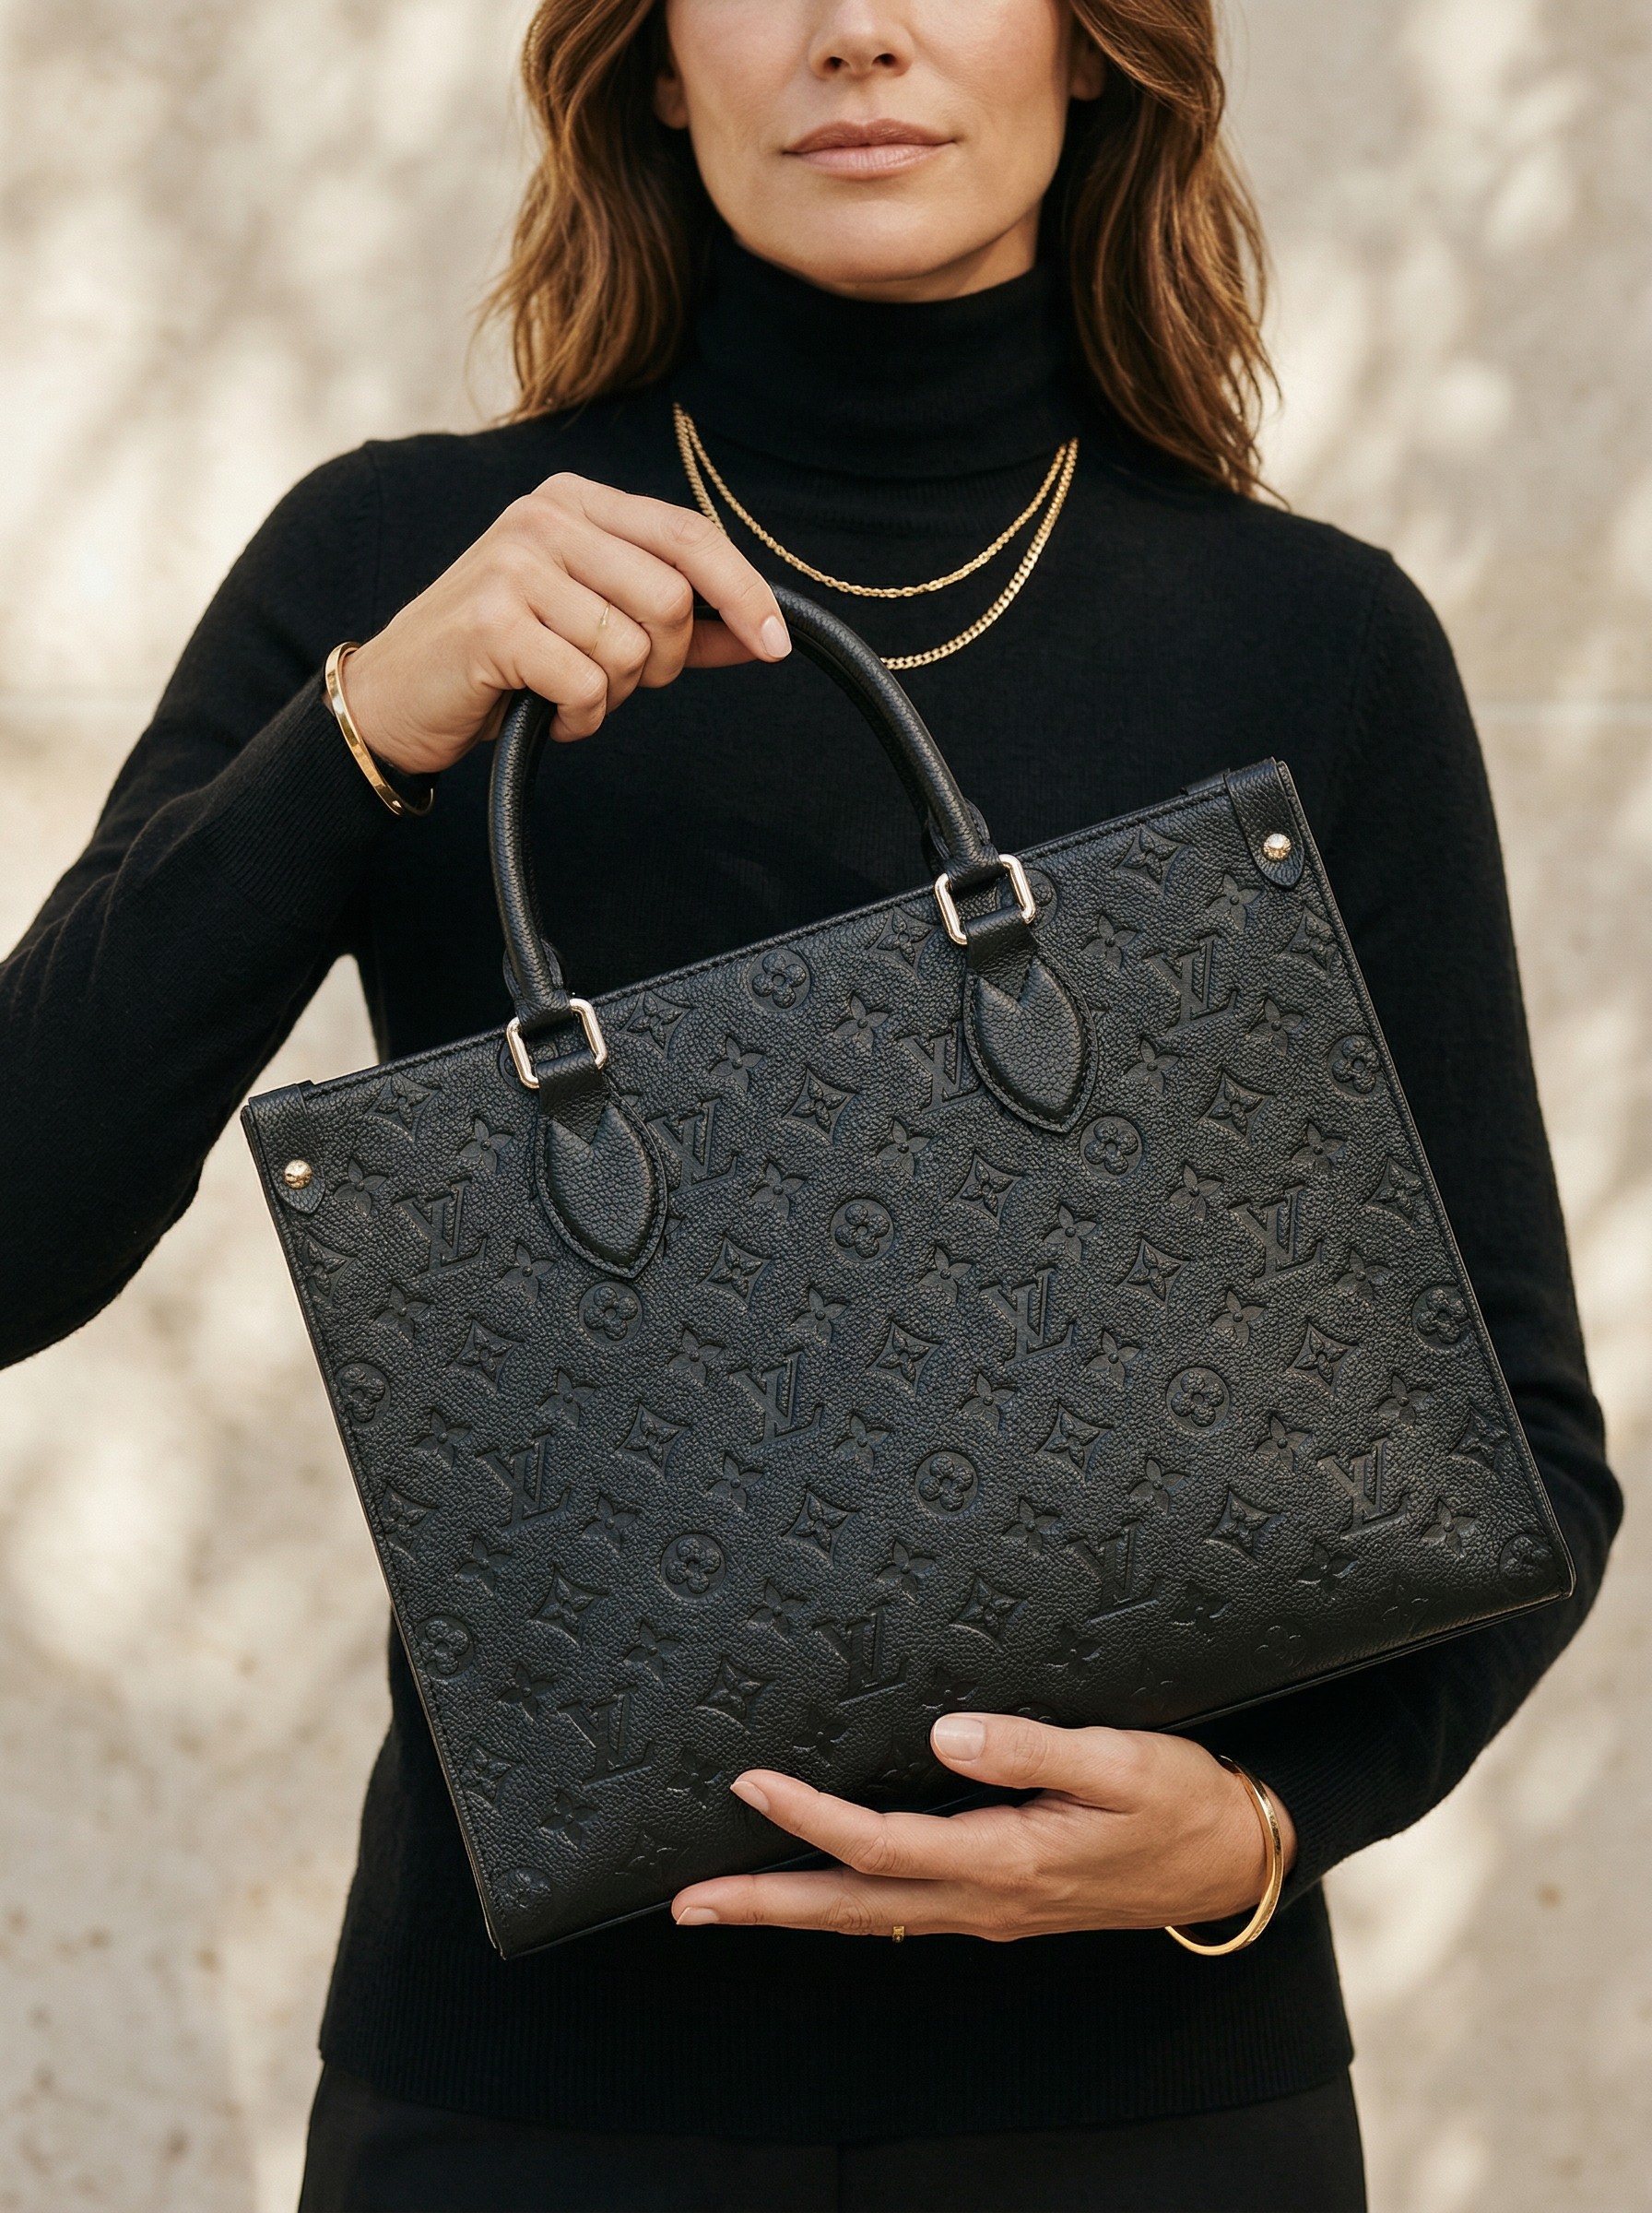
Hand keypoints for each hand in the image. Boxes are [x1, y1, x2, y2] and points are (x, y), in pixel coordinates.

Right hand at [340, 474, 790, 774]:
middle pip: (672, 598)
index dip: (744, 592)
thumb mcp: (594, 625)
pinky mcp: (494, 622)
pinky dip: (579, 719)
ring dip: (612, 696)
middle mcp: (545, 516)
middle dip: (662, 661)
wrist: (399, 697)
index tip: (777, 645)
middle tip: (617, 681)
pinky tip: (542, 711)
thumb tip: (763, 634)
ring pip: (632, 647)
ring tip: (564, 692)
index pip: (689, 535)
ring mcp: (515, 563)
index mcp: (575, 501)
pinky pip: (588, 686)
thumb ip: (677, 623)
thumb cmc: (506, 661)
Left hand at [671, 1713, 1295, 1941]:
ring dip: (793, 1910)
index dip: (809, 1816)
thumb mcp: (1117, 1761)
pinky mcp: (999, 1903)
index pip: (881, 1844)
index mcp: (1006, 1860)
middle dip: (765, 1905)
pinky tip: (819, 1890)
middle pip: (852, 1908)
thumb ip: (1031, 1747)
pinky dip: (845, 1904)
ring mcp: (988, 1910)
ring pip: (869, 1918)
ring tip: (724, 1903)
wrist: (1233, 1860)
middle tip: (686, 1905)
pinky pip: (901, 1913)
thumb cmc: (1178, 1800)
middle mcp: (984, 1899)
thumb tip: (946, 1735)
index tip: (750, 1782)